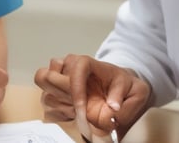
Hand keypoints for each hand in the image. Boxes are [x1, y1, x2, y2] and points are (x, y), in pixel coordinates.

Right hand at [34, 54, 150, 140]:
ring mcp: (59, 78)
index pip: (77, 66)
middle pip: (48, 75)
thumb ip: (124, 98)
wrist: (118, 90)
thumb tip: (112, 107)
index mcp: (89, 63)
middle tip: (77, 110)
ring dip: (58, 104)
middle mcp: (69, 67)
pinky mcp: (55, 91)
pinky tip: (72, 114)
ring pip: (43, 87)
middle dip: (61, 96)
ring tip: (76, 111)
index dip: (75, 87)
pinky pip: (46, 102)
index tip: (82, 109)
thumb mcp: (135, 91)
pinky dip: (56, 112)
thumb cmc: (124, 88)